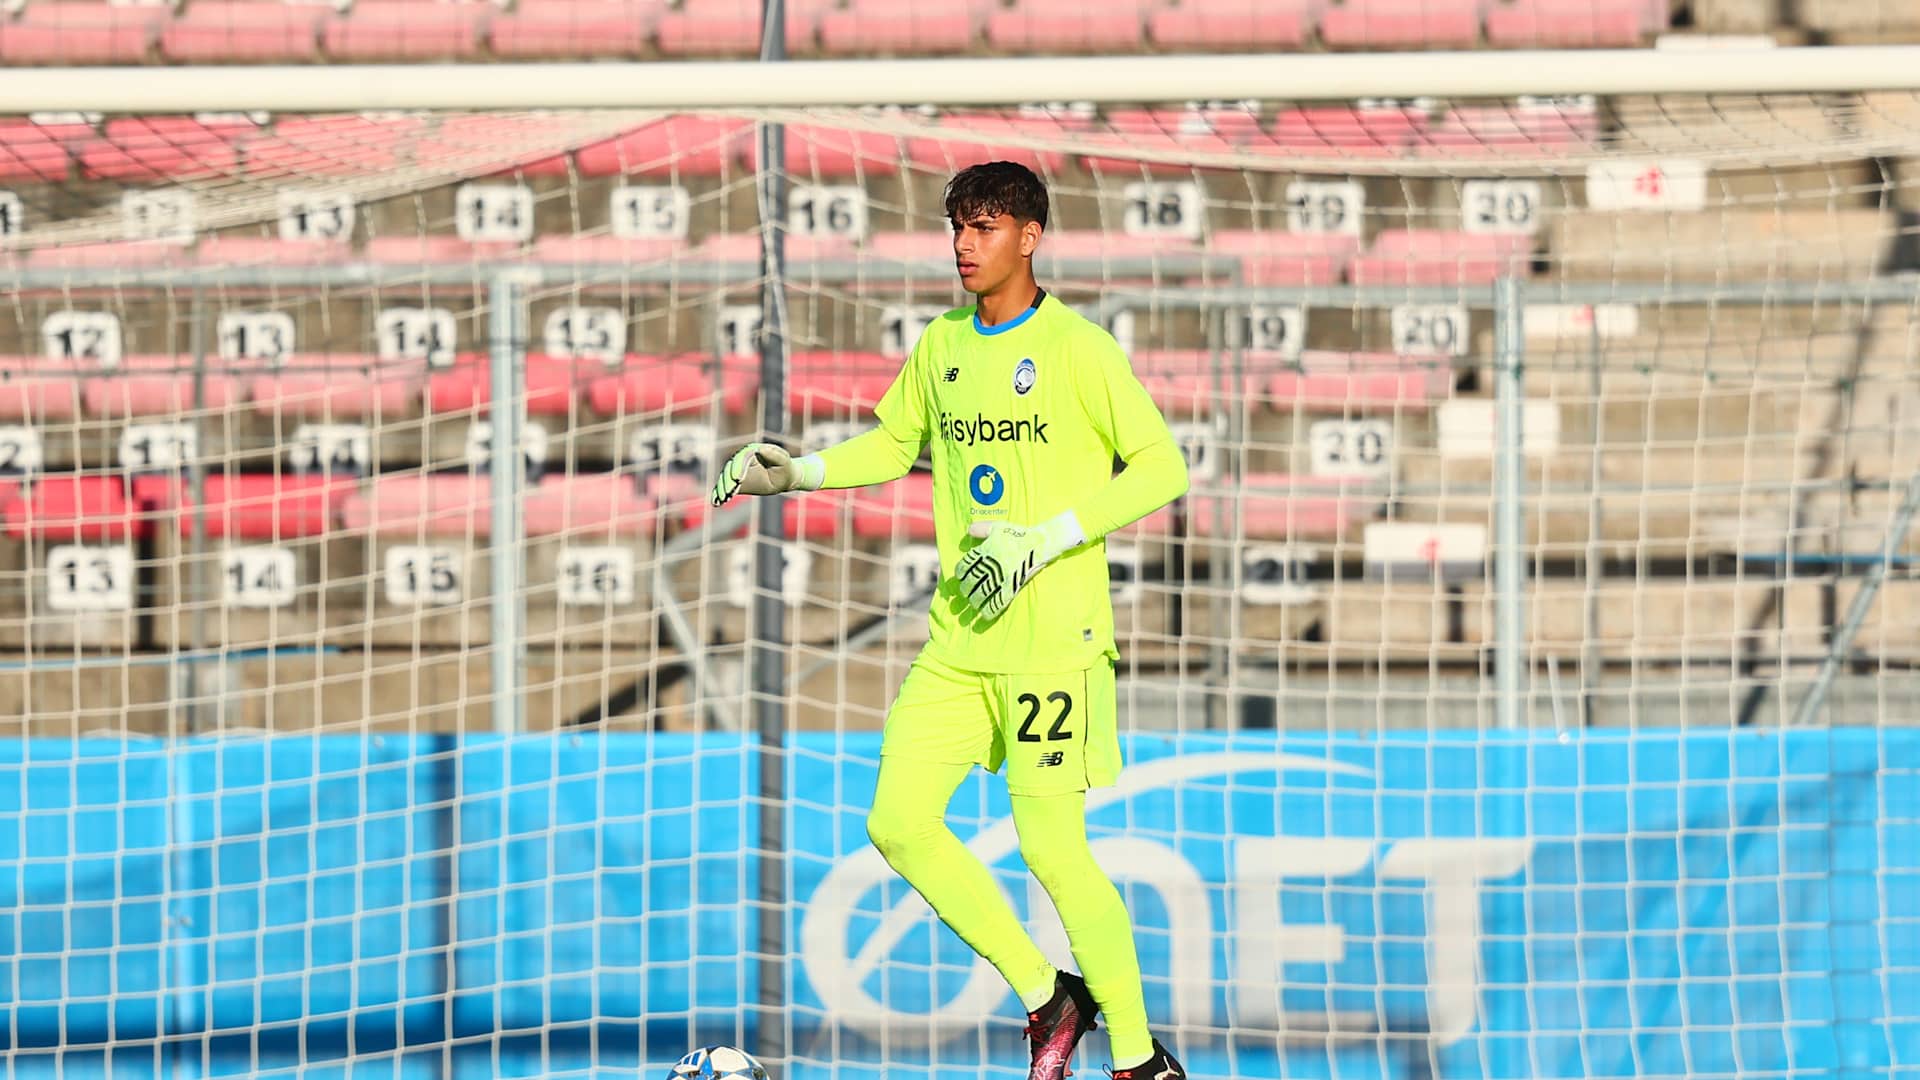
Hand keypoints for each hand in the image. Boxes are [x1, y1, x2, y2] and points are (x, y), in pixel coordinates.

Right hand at [708, 442, 821, 505]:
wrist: (783, 477)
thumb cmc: (784, 468)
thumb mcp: (784, 461)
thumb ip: (774, 455)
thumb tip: (761, 448)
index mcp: (752, 451)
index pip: (742, 458)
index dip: (738, 468)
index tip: (737, 479)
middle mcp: (741, 459)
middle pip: (730, 469)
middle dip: (728, 481)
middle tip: (727, 493)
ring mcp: (737, 470)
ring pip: (726, 478)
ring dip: (722, 489)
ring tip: (721, 499)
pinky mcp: (735, 482)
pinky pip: (726, 487)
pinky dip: (719, 494)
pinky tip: (716, 502)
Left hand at [952, 513, 1085, 621]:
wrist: (1041, 543)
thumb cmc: (1020, 534)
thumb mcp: (998, 527)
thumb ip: (982, 528)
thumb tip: (969, 530)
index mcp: (985, 551)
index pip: (966, 565)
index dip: (960, 572)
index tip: (960, 576)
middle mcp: (990, 565)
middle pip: (971, 581)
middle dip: (966, 589)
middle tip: (965, 592)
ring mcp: (1001, 578)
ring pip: (982, 594)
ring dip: (975, 600)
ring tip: (974, 603)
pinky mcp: (1012, 587)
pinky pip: (998, 602)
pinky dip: (990, 610)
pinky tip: (985, 614)